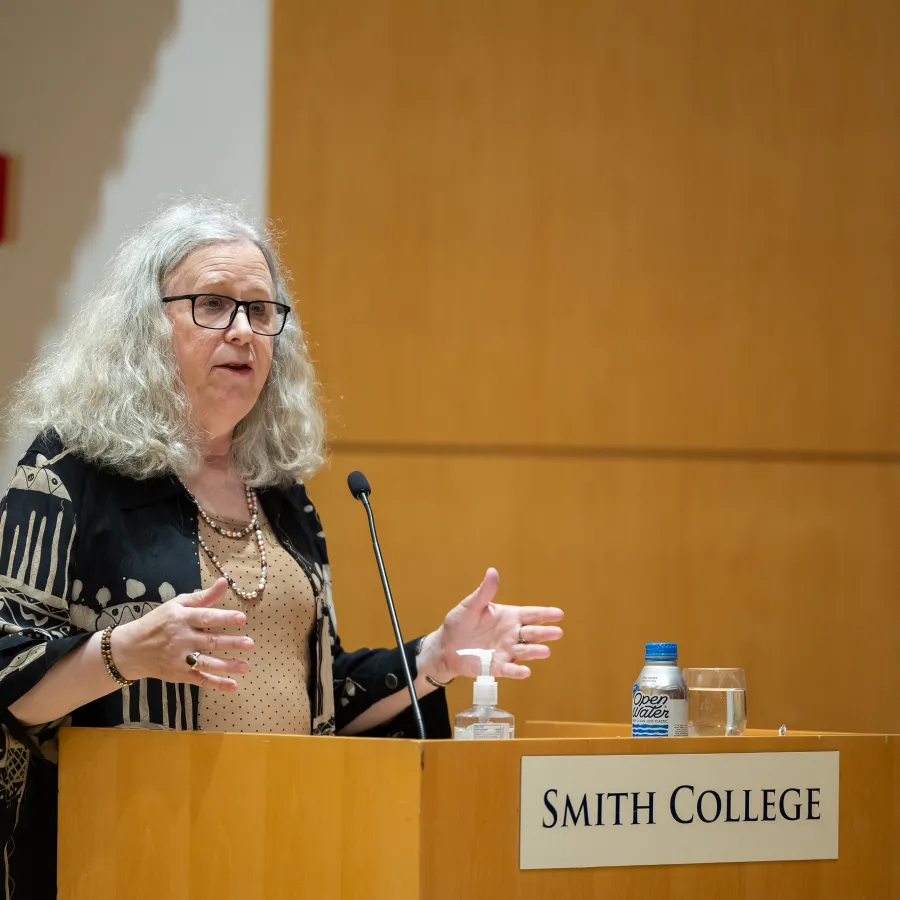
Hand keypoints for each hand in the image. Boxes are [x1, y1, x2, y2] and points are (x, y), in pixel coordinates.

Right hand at [110, 578, 253, 691]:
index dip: (224, 618)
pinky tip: (233, 686)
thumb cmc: (158, 622)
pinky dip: (216, 684)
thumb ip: (203, 597)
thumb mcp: (177, 605)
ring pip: (206, 663)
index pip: (205, 617)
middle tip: (250, 643)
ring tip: (246, 666)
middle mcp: (181, 639)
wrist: (131, 649)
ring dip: (227, 666)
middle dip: (231, 643)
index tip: (242, 619)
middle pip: (209, 641)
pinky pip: (200, 679)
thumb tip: (224, 582)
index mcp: (181, 618)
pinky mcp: (179, 674)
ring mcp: (180, 659)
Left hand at [418, 568, 562, 682]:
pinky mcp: (496, 666)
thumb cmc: (460, 623)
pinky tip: (525, 672)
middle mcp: (511, 634)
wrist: (446, 646)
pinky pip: (508, 669)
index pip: (531, 615)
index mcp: (509, 617)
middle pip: (532, 633)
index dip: (545, 614)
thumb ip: (484, 592)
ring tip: (545, 651)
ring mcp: (505, 651)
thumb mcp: (471, 605)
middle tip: (558, 632)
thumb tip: (492, 571)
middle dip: (545, 633)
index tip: (559, 614)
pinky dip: (517, 671)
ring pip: (524, 651)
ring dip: (535, 651)